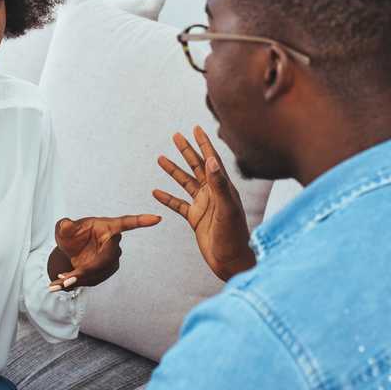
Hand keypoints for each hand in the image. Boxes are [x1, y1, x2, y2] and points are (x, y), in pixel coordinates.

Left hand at [47, 213, 161, 291]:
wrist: (71, 249)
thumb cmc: (72, 234)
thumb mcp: (65, 228)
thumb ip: (65, 226)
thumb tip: (66, 225)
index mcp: (109, 226)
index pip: (128, 223)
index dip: (142, 221)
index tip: (157, 218)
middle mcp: (114, 243)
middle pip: (106, 258)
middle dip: (87, 270)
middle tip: (66, 279)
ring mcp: (112, 258)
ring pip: (98, 272)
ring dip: (78, 279)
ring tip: (57, 283)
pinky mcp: (106, 271)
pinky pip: (93, 279)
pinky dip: (75, 283)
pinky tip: (57, 285)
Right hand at [153, 125, 255, 281]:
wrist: (231, 261)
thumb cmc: (234, 236)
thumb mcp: (226, 208)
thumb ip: (219, 184)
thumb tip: (211, 160)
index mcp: (223, 188)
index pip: (212, 160)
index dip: (204, 143)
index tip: (196, 128)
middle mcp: (213, 193)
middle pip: (197, 166)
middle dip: (187, 150)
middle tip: (175, 135)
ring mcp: (204, 205)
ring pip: (185, 183)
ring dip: (174, 171)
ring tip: (160, 158)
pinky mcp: (196, 218)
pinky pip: (178, 205)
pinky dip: (167, 198)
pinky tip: (156, 191)